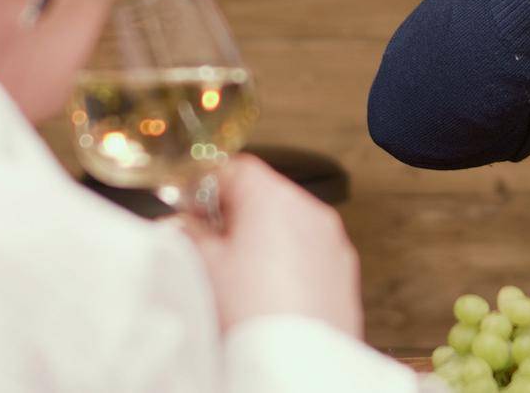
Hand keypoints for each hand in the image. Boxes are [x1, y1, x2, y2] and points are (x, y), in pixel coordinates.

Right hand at [182, 155, 362, 338]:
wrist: (300, 363)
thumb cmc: (253, 314)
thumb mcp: (206, 267)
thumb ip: (191, 232)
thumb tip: (186, 222)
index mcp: (274, 198)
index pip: (236, 167)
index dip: (208, 183)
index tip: (190, 205)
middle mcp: (310, 211)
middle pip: (266, 193)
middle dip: (235, 213)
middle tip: (208, 242)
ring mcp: (332, 241)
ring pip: (290, 223)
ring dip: (264, 237)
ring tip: (238, 275)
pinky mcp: (343, 271)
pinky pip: (310, 252)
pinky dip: (289, 261)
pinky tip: (269, 292)